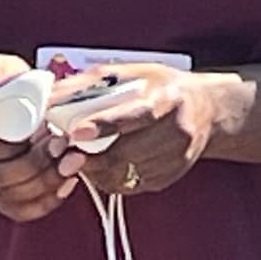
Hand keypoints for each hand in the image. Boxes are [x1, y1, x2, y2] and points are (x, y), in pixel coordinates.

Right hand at [0, 55, 72, 222]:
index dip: (19, 147)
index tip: (51, 132)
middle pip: (2, 179)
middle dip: (40, 167)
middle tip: (70, 149)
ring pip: (14, 199)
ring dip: (48, 184)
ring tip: (75, 161)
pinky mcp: (3, 197)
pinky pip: (22, 210)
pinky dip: (47, 201)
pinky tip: (68, 182)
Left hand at [57, 67, 227, 201]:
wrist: (208, 111)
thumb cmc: (164, 88)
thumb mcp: (133, 73)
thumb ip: (93, 83)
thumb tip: (52, 94)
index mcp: (168, 100)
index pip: (135, 116)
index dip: (104, 125)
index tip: (76, 132)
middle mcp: (177, 132)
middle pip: (125, 154)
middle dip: (88, 157)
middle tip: (65, 152)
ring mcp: (175, 159)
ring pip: (123, 176)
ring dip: (95, 170)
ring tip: (84, 156)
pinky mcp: (169, 178)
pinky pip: (129, 186)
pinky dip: (109, 177)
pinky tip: (106, 162)